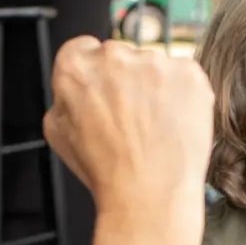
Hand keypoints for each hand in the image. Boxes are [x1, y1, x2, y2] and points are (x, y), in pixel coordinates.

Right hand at [44, 37, 213, 220]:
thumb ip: (63, 97)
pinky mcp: (188, 73)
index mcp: (75, 65)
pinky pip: (183, 75)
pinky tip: (173, 124)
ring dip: (155, 87)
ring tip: (154, 127)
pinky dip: (182, 95)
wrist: (148, 195)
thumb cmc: (106, 171)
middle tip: (131, 118)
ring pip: (154, 66)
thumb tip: (74, 89)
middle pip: (120, 55)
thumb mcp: (58, 133)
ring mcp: (154, 61)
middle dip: (125, 80)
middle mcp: (114, 55)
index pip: (83, 49)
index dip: (94, 75)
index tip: (104, 92)